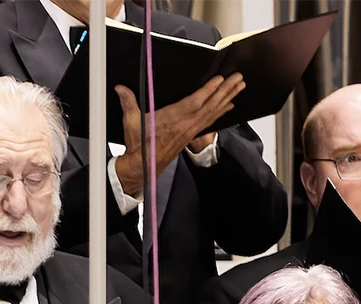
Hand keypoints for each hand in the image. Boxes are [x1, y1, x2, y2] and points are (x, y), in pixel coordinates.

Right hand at [112, 76, 242, 197]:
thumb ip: (128, 102)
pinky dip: (221, 112)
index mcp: (173, 119)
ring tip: (239, 87)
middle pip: (210, 105)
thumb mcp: (131, 122)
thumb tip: (121, 89)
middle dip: (225, 90)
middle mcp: (186, 124)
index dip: (209, 90)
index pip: (195, 102)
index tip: (220, 79)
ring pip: (213, 112)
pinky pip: (210, 121)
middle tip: (238, 78)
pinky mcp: (191, 135)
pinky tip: (229, 105)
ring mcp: (191, 130)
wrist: (143, 166)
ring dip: (227, 98)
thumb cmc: (139, 145)